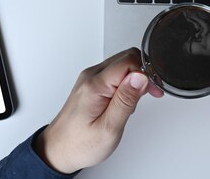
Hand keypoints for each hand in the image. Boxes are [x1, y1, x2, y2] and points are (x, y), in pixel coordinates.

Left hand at [34, 48, 163, 173]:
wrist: (57, 151)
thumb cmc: (80, 144)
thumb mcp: (109, 128)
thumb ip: (126, 100)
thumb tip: (140, 76)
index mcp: (95, 85)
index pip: (129, 60)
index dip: (146, 73)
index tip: (152, 90)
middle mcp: (91, 76)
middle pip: (127, 58)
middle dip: (144, 74)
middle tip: (150, 93)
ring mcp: (90, 78)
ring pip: (123, 64)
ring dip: (136, 78)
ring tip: (135, 102)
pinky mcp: (92, 83)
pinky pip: (116, 73)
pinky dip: (126, 82)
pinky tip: (126, 99)